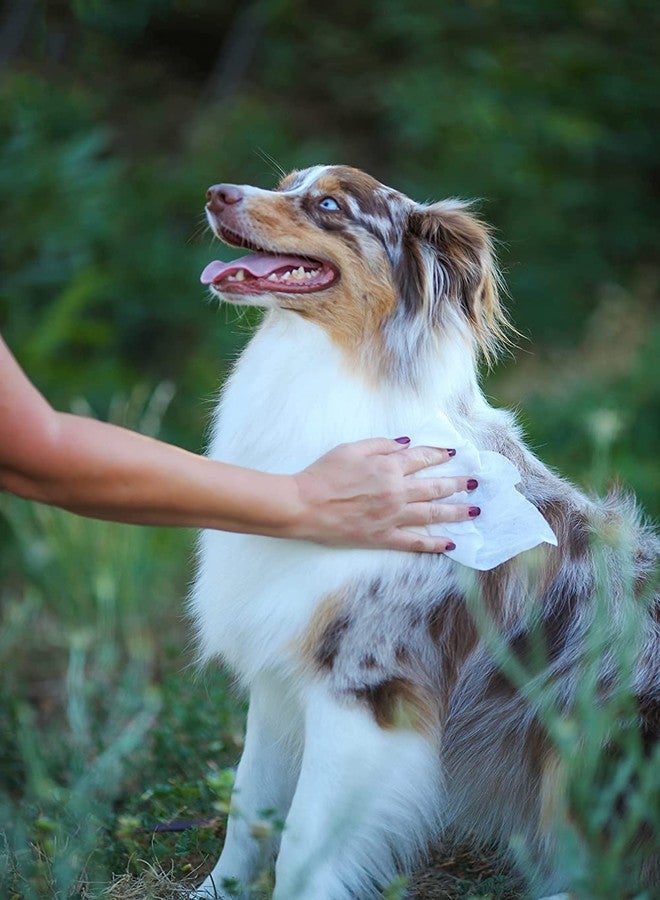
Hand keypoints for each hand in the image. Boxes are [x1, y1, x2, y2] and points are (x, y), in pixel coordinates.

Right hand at [291, 437, 477, 551]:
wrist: (303, 505)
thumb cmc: (322, 474)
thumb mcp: (350, 448)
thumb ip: (381, 445)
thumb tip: (406, 444)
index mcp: (388, 467)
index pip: (422, 458)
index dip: (439, 455)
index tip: (453, 454)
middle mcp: (396, 491)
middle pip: (435, 487)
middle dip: (458, 484)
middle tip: (475, 483)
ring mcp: (392, 516)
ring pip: (432, 514)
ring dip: (456, 512)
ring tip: (474, 510)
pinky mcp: (383, 537)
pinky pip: (414, 542)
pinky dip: (433, 544)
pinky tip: (449, 544)